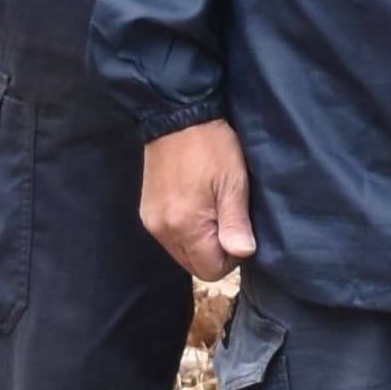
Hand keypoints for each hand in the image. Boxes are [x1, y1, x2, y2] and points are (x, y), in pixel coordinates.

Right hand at [139, 120, 256, 283]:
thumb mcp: (234, 183)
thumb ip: (236, 223)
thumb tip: (243, 254)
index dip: (230, 258)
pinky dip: (185, 231)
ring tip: (213, 209)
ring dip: (200, 242)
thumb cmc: (212, 147)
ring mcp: (152, 221)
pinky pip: (170, 237)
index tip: (239, 232)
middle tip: (228, 220)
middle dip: (214, 252)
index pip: (209, 271)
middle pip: (193, 265)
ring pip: (181, 253)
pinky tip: (197, 206)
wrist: (177, 118)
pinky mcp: (147, 212)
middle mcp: (163, 230)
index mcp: (185, 226)